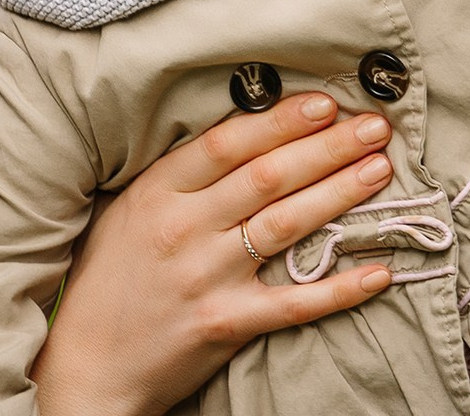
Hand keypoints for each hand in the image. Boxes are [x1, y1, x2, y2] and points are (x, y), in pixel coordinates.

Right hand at [30, 93, 394, 415]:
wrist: (89, 366)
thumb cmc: (107, 282)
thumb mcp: (125, 213)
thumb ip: (173, 178)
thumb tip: (235, 138)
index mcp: (157, 192)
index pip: (228, 143)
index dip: (280, 121)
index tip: (324, 104)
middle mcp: (183, 228)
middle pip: (268, 176)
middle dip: (327, 147)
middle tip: (373, 127)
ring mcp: (206, 277)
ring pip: (286, 224)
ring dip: (340, 194)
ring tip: (379, 171)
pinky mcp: (227, 323)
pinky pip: (295, 302)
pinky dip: (341, 287)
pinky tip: (379, 271)